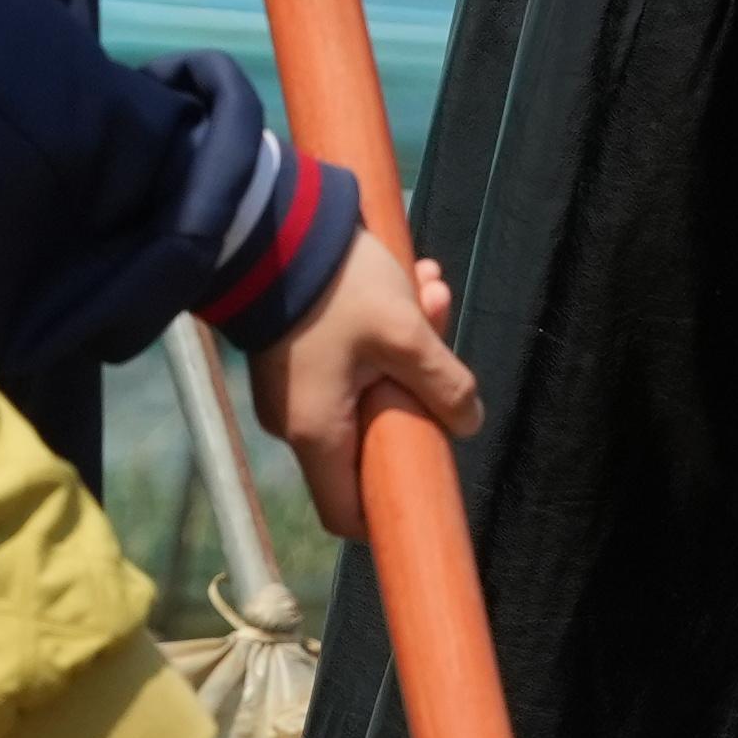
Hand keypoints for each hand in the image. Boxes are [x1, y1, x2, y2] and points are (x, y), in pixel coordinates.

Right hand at [250, 221, 479, 543]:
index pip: (346, 512)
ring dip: (408, 344)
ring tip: (430, 283)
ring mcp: (292, 388)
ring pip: (367, 386)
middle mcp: (296, 421)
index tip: (427, 475)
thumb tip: (468, 423)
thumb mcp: (405, 334)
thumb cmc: (336, 289)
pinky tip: (411, 277)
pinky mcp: (294, 354)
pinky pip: (347, 359)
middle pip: (372, 436)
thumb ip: (444, 385)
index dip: (389, 507)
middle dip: (419, 387)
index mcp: (317, 432)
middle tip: (440, 320)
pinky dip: (381, 328)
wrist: (270, 225)